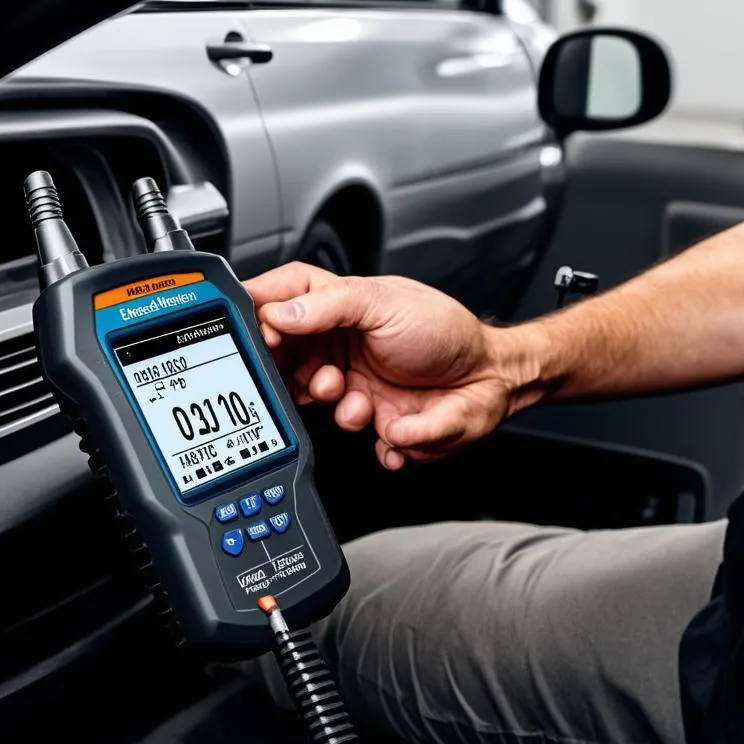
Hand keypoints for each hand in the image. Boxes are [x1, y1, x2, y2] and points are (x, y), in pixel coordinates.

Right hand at [245, 263, 520, 468]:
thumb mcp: (386, 303)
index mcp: (341, 309)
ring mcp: (356, 386)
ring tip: (360, 401)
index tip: (251, 329)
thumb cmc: (447, 332)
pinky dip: (377, 438)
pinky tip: (395, 425)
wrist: (492, 378)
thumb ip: (330, 305)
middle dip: (295, 374)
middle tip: (317, 377)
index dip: (261, 313)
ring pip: (315, 406)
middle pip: (287, 360)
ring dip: (337, 408)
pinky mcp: (376, 422)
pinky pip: (358, 441)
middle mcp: (342, 348)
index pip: (283, 302)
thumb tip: (279, 312)